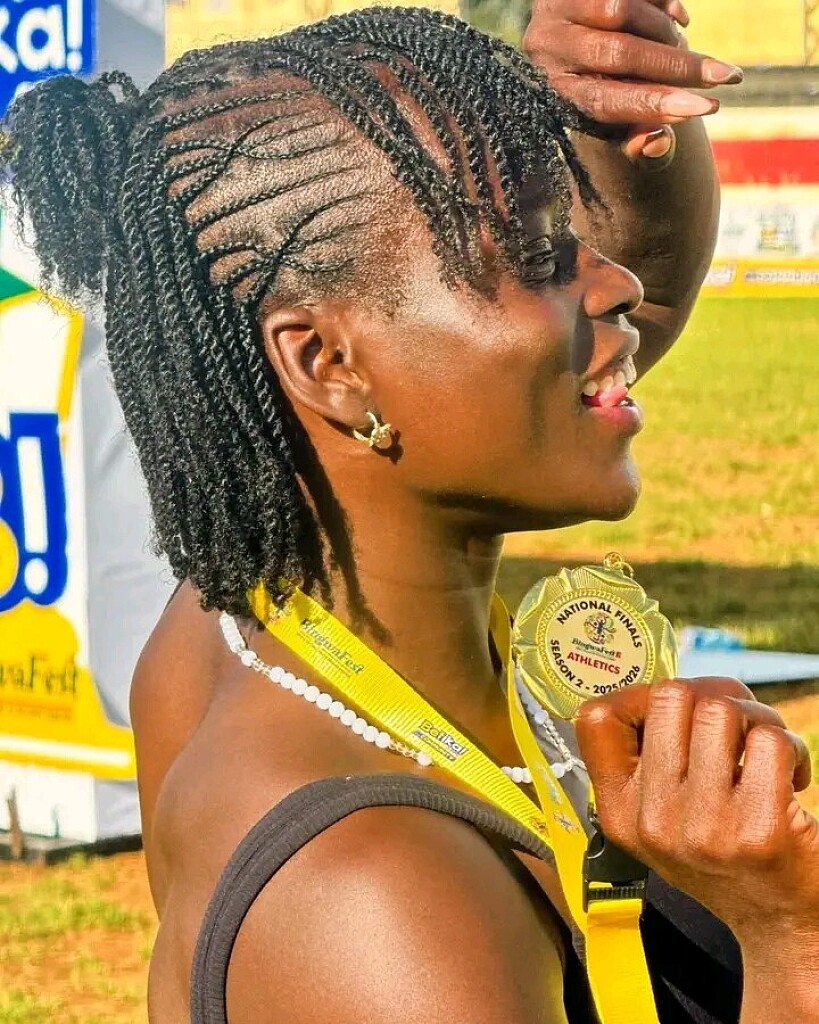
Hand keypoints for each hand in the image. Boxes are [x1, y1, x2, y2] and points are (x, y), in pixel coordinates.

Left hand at [522, 0, 743, 160]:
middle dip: (677, 67)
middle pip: (618, 53)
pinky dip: (661, 1)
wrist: (571, 40)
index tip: (704, 108)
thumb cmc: (599, 92)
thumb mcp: (610, 122)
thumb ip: (638, 137)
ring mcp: (555, 5)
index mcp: (550, 93)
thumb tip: (659, 142)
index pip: (603, 101)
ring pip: (623, 11)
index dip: (654, 104)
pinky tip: (675, 17)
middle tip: (726, 77)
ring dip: (666, 31)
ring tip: (685, 46)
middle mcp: (545, 47)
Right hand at [575, 677, 818, 943]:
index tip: (674, 711)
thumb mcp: (660, 817)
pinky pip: (771, 741)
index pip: (595, 718)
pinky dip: (792, 748)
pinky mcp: (759, 830)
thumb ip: (647, 760)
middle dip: (714, 694)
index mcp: (619, 812)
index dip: (637, 696)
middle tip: (735, 725)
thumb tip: (664, 687)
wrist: (780, 925)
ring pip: (722, 711)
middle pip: (670, 696)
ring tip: (764, 750)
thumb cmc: (723, 852)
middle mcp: (653, 821)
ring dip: (756, 717)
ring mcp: (704, 828)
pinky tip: (791, 777)